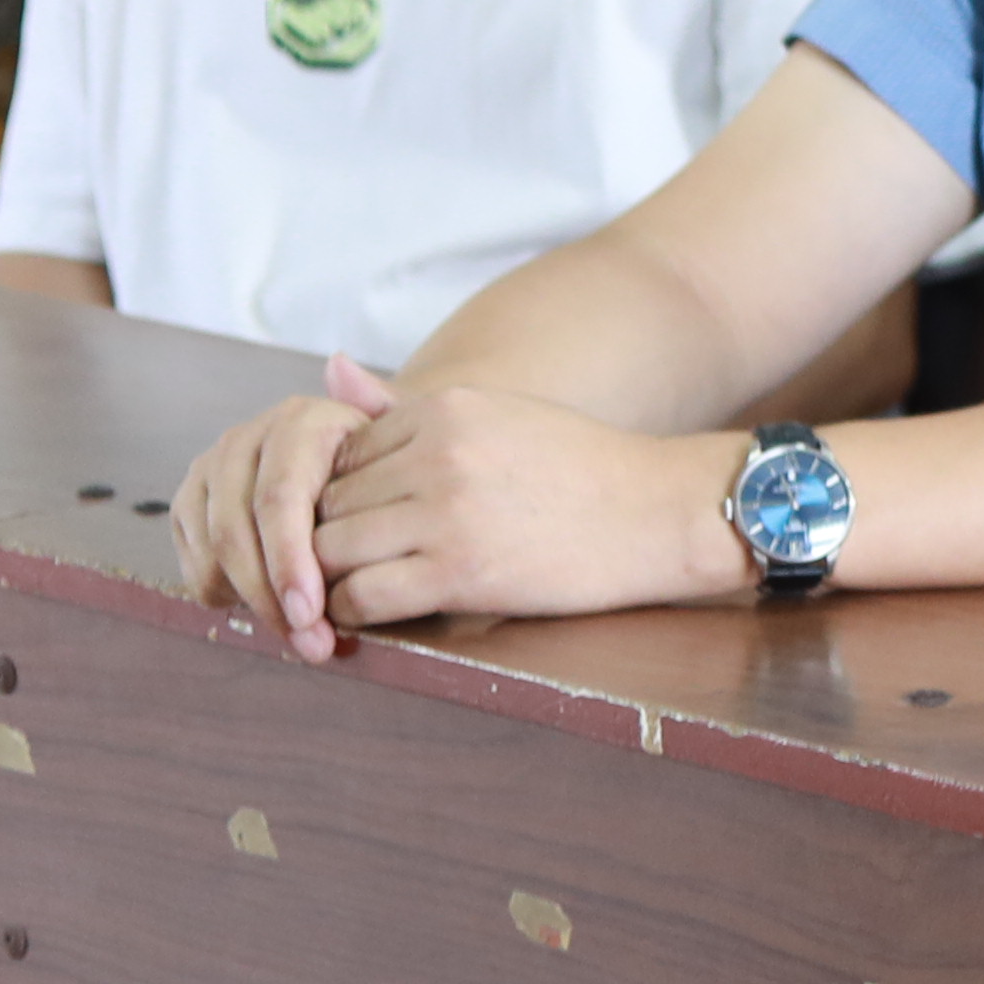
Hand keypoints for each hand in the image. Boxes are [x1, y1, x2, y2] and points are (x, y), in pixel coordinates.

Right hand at [171, 369, 391, 650]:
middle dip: (271, 595)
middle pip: (239, 531)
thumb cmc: (395, 464)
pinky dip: (221, 592)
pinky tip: (263, 614)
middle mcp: (248, 439)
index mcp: (299, 421)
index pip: (279, 499)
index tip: (312, 612)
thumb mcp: (404, 440)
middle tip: (310, 644)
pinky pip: (192, 556)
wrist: (368, 464)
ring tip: (297, 638)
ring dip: (248, 601)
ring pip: (211, 548)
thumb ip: (382, 407)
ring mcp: (213, 469)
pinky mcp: (191, 502)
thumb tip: (339, 364)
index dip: (290, 560)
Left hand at [302, 373, 746, 641]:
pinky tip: (368, 613)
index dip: (341, 495)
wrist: (658, 512)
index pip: (341, 455)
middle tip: (342, 566)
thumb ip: (408, 410)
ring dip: (329, 578)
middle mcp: (438, 454)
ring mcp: (446, 513)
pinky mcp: (458, 572)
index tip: (363, 523)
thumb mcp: (497, 415)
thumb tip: (329, 370)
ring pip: (329, 551)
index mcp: (445, 410)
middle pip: (328, 503)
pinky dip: (350, 611)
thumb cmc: (581, 467)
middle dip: (325, 537)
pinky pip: (362, 596)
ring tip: (350, 591)